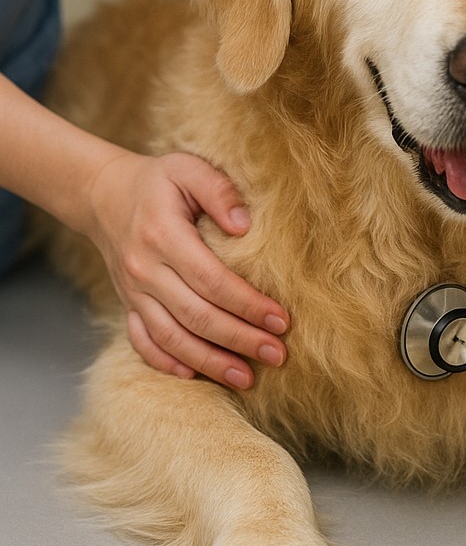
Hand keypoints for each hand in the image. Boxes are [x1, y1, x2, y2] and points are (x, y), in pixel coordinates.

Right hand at [84, 150, 288, 389]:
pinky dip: (167, 363)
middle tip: (277, 354)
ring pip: (172, 338)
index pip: (212, 280)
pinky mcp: (127, 304)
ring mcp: (133, 292)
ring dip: (210, 362)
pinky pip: (143, 342)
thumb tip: (245, 225)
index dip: (248, 304)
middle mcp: (145, 270)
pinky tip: (194, 376)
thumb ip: (219, 190)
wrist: (103, 195)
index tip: (281, 320)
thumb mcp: (188, 168)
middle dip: (240, 339)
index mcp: (163, 235)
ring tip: (247, 377)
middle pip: (197, 316)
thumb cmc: (158, 181)